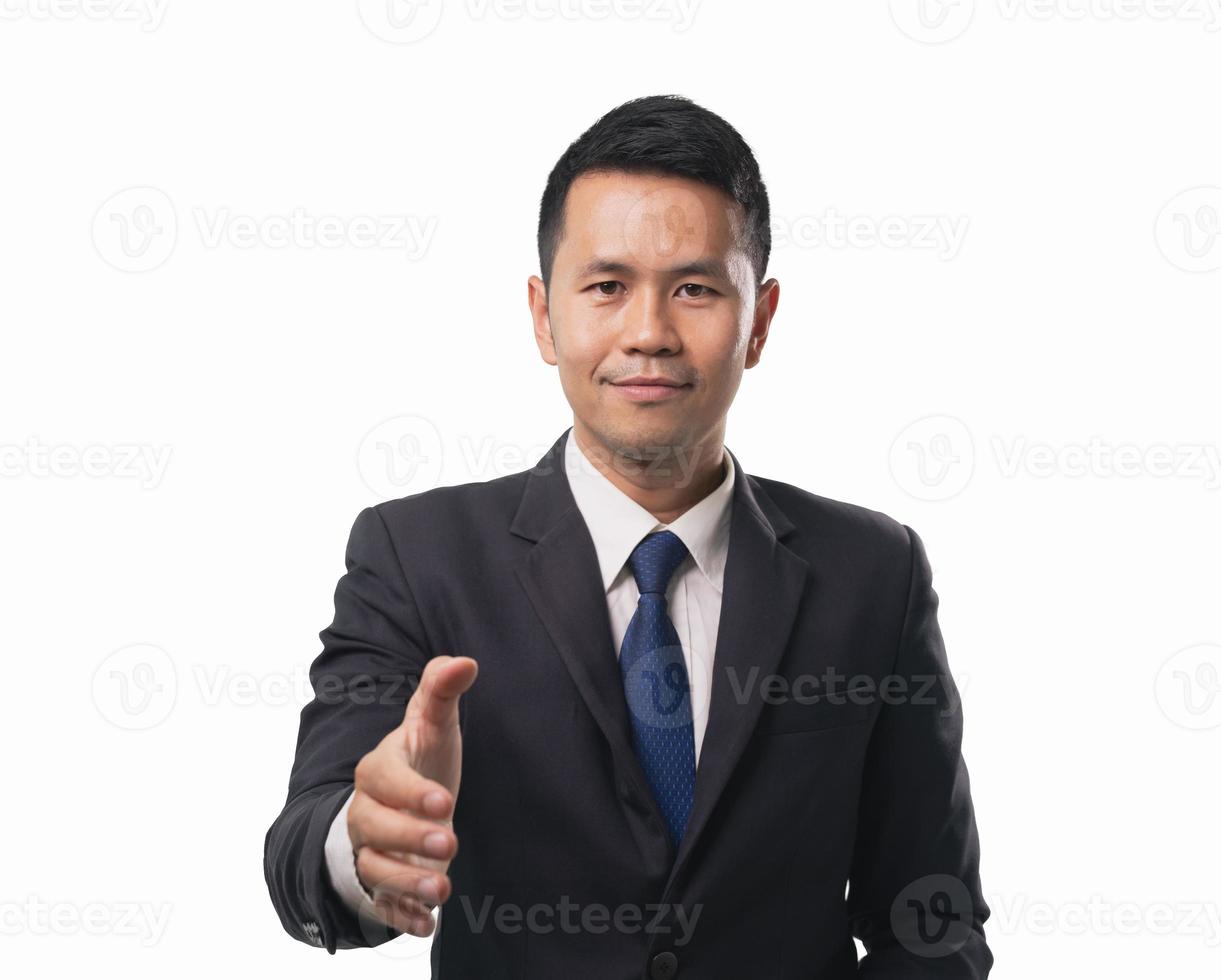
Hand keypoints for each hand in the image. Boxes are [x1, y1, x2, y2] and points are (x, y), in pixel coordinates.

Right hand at [347, 655, 477, 936]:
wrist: (399, 802)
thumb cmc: (420, 756)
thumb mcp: (432, 721)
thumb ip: (442, 690)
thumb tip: (465, 662)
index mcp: (379, 769)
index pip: (382, 779)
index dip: (409, 792)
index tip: (445, 802)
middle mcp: (367, 812)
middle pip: (374, 827)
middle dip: (408, 838)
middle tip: (449, 844)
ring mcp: (371, 850)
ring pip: (376, 870)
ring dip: (407, 883)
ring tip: (443, 889)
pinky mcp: (382, 884)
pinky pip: (384, 904)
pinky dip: (404, 916)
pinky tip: (429, 923)